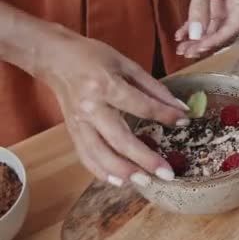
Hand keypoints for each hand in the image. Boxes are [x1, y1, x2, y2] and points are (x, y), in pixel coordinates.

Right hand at [39, 30, 190, 186]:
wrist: (55, 58)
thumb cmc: (93, 57)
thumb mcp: (126, 64)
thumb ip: (154, 88)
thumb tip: (180, 108)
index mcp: (106, 85)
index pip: (140, 106)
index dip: (164, 115)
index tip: (184, 122)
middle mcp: (91, 108)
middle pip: (120, 139)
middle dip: (145, 159)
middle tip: (167, 173)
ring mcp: (79, 123)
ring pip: (101, 154)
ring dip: (124, 171)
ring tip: (146, 182)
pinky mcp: (72, 132)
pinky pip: (86, 156)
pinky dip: (101, 171)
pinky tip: (119, 181)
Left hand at [176, 0, 238, 58]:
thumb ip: (199, 10)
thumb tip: (196, 37)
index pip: (233, 28)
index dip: (216, 40)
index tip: (199, 48)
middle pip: (224, 33)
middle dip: (205, 44)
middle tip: (187, 53)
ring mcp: (227, 5)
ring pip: (214, 30)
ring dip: (198, 40)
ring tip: (181, 49)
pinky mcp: (214, 3)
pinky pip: (205, 22)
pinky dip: (193, 29)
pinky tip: (181, 36)